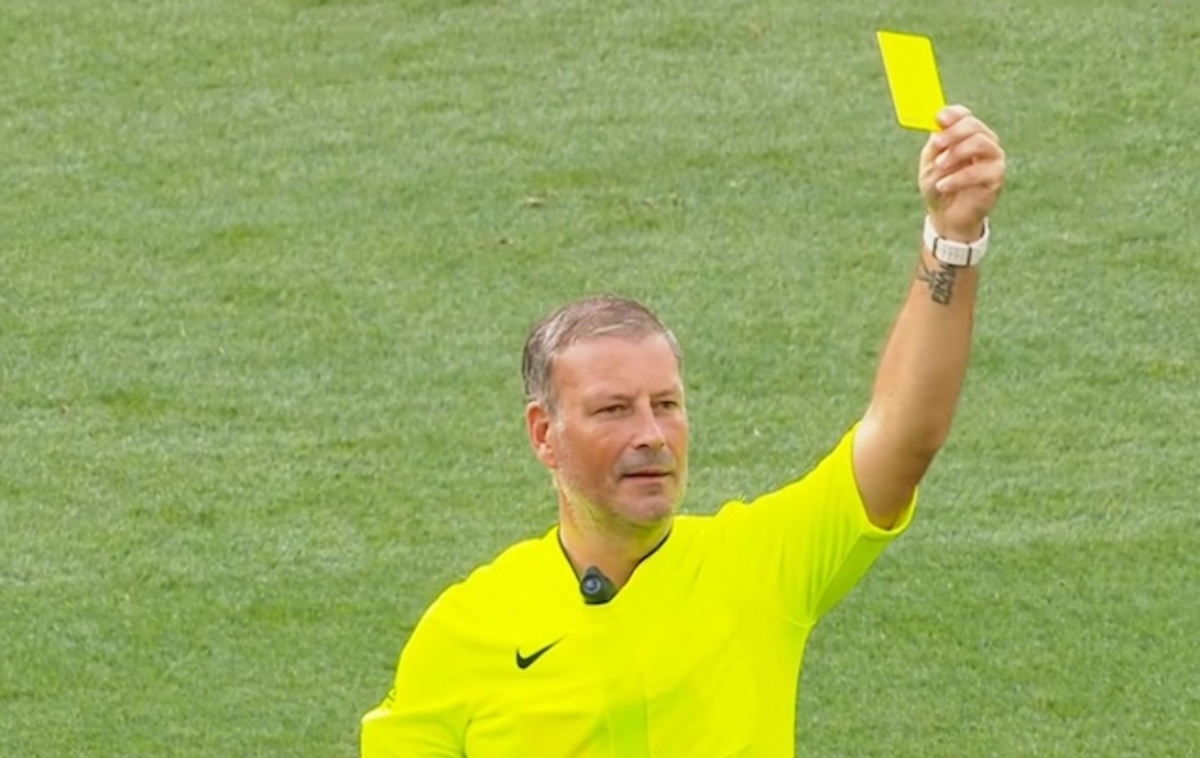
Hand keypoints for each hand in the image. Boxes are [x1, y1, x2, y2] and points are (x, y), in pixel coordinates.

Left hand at [919, 105, 1005, 241]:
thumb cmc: (939, 186)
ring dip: (956, 152)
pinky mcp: (997, 177)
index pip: (965, 115)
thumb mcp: (930, 163)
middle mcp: (984, 142)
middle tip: (937, 143)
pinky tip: (943, 185)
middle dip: (953, 132)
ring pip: (981, 142)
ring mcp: (993, 158)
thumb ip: (935, 144)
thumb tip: (937, 125)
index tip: (939, 118)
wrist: (947, 216)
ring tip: (939, 166)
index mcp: (966, 135)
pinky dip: (958, 177)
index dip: (953, 114)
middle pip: (974, 126)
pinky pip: (981, 171)